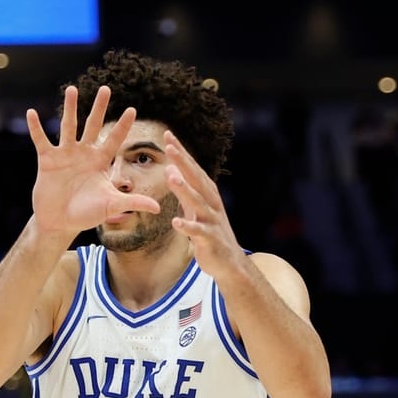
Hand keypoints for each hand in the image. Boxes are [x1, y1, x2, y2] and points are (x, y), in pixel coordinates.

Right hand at [26, 85, 160, 233]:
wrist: (59, 222)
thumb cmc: (86, 214)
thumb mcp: (111, 206)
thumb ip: (133, 203)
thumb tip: (158, 208)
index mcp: (100, 161)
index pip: (114, 140)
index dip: (123, 126)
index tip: (133, 109)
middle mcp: (83, 154)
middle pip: (93, 125)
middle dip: (99, 108)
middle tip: (106, 88)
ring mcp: (65, 155)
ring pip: (68, 126)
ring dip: (70, 108)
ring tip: (71, 89)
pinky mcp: (47, 160)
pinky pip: (41, 141)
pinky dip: (35, 128)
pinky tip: (31, 113)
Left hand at [163, 130, 245, 275]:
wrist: (230, 262)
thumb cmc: (210, 232)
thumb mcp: (196, 208)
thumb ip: (184, 190)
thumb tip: (170, 169)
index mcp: (207, 193)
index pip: (192, 168)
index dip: (181, 152)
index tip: (167, 135)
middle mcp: (211, 202)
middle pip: (196, 178)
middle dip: (182, 162)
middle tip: (169, 145)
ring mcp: (212, 220)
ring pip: (197, 201)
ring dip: (184, 189)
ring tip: (171, 176)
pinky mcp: (210, 239)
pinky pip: (197, 232)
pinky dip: (187, 226)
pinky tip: (175, 222)